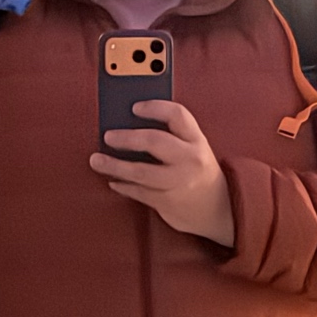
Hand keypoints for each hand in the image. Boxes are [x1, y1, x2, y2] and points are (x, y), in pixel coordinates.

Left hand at [88, 100, 234, 246]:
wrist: (220, 209)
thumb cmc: (198, 173)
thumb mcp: (193, 149)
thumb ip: (171, 135)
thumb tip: (128, 123)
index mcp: (196, 140)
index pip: (176, 115)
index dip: (154, 107)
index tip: (134, 107)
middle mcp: (190, 159)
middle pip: (154, 141)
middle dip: (126, 138)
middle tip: (108, 136)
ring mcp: (179, 182)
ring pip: (140, 171)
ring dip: (114, 165)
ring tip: (97, 160)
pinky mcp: (168, 202)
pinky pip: (139, 192)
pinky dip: (123, 186)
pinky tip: (113, 181)